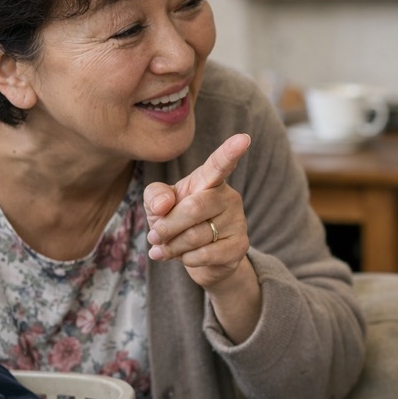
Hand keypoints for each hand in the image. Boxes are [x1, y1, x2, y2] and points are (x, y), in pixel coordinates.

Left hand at [143, 133, 251, 289]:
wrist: (198, 257)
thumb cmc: (177, 222)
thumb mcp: (158, 205)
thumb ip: (155, 195)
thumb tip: (164, 206)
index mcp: (209, 180)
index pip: (220, 164)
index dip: (230, 151)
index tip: (243, 138)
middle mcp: (228, 197)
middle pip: (193, 208)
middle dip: (166, 226)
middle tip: (154, 236)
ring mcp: (238, 222)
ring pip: (196, 236)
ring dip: (172, 246)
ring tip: (166, 248)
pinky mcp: (240, 246)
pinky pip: (205, 254)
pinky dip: (186, 259)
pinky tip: (184, 257)